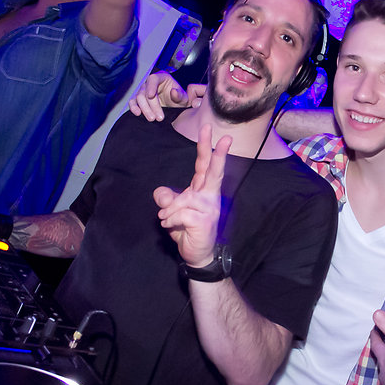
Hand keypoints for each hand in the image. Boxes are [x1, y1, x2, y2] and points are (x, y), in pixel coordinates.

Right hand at [128, 71, 195, 121]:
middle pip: (145, 91)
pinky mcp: (139, 100)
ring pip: (138, 98)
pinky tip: (138, 113)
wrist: (176, 107)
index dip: (151, 86)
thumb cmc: (179, 99)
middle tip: (159, 117)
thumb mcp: (184, 98)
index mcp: (162, 77)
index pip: (153, 79)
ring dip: (145, 109)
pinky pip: (133, 102)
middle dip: (151, 105)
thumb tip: (173, 91)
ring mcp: (143, 91)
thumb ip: (180, 95)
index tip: (151, 96)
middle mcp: (150, 83)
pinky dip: (134, 107)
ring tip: (152, 119)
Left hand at [153, 125, 231, 267]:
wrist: (197, 255)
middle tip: (224, 137)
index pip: (205, 166)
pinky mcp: (205, 219)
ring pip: (183, 199)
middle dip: (217, 153)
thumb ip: (168, 199)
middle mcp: (209, 196)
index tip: (210, 129)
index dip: (206, 148)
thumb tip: (160, 192)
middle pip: (213, 171)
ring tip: (166, 220)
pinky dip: (170, 220)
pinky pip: (180, 213)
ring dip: (169, 211)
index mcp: (203, 191)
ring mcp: (210, 208)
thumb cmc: (187, 231)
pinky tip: (171, 226)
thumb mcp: (172, 212)